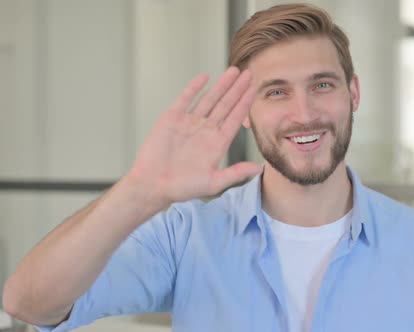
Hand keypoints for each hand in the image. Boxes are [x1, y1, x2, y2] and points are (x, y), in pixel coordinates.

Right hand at [127, 67, 260, 204]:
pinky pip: (185, 99)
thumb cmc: (182, 188)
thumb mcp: (214, 182)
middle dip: (237, 89)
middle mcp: (205, 130)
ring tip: (234, 72)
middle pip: (225, 105)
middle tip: (250, 73)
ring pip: (209, 99)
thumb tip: (259, 168)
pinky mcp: (172, 119)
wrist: (153, 185)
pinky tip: (205, 77)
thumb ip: (236, 173)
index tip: (255, 90)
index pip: (235, 118)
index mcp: (217, 143)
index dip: (245, 103)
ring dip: (221, 85)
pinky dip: (194, 88)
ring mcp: (189, 123)